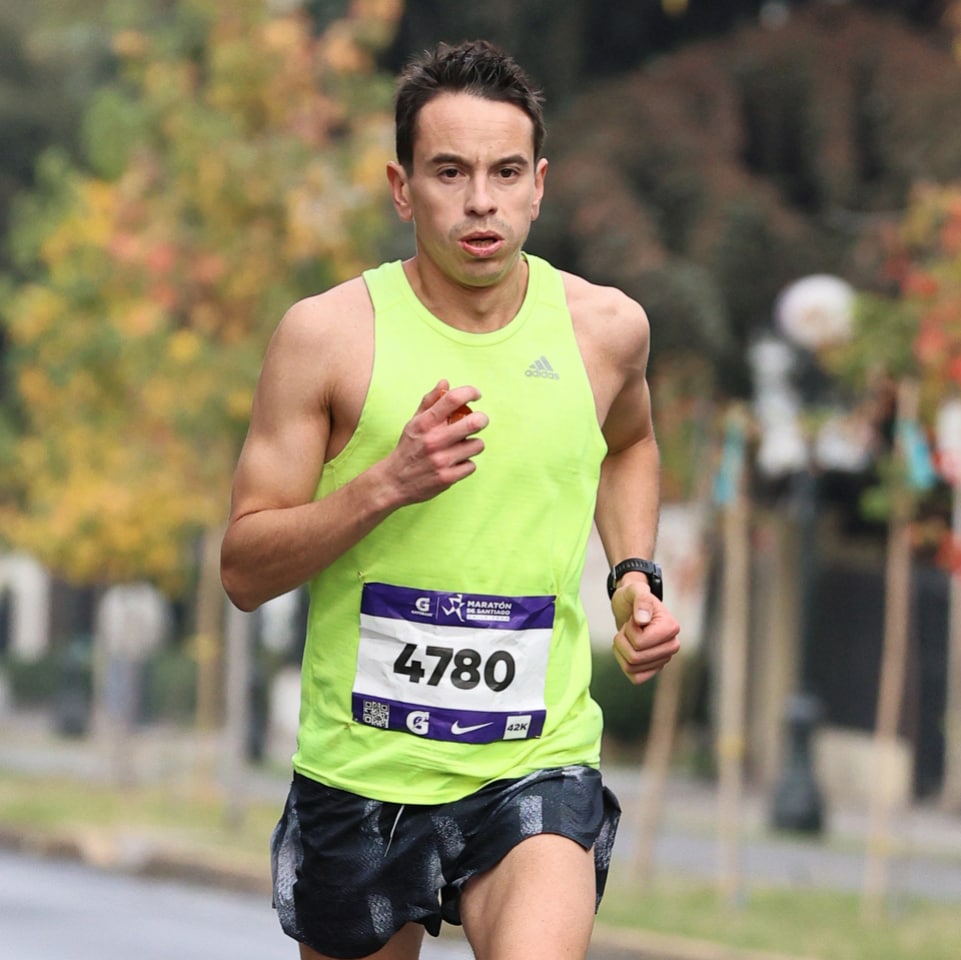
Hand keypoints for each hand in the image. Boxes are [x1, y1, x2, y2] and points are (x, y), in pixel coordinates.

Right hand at [386, 380, 488, 504]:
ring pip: (477, 445)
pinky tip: (455, 463)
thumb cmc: (408, 448)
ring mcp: (441, 460)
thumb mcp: (414, 422)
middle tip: (480, 421)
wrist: (394, 482)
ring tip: (462, 446)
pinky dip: (466, 464)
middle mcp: (433, 440)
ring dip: (474, 444)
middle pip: (474, 423)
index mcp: (425, 423)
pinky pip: (471, 465)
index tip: (476, 395)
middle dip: (482, 419)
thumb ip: (429, 402)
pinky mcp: (447, 477)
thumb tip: (445, 382)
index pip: (453, 398)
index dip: (470, 392)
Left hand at [610, 575, 679, 684]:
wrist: (630, 607)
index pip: (640, 643)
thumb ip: (641, 599)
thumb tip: (643, 620)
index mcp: (671, 628)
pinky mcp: (654, 668)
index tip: (633, 619)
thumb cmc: (632, 598)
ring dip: (621, 650)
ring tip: (627, 636)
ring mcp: (663, 659)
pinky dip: (624, 663)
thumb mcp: (634, 590)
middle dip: (622, 641)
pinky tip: (627, 649)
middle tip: (628, 628)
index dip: (629, 630)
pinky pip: (635, 678)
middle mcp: (672, 646)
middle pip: (635, 658)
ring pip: (631, 668)